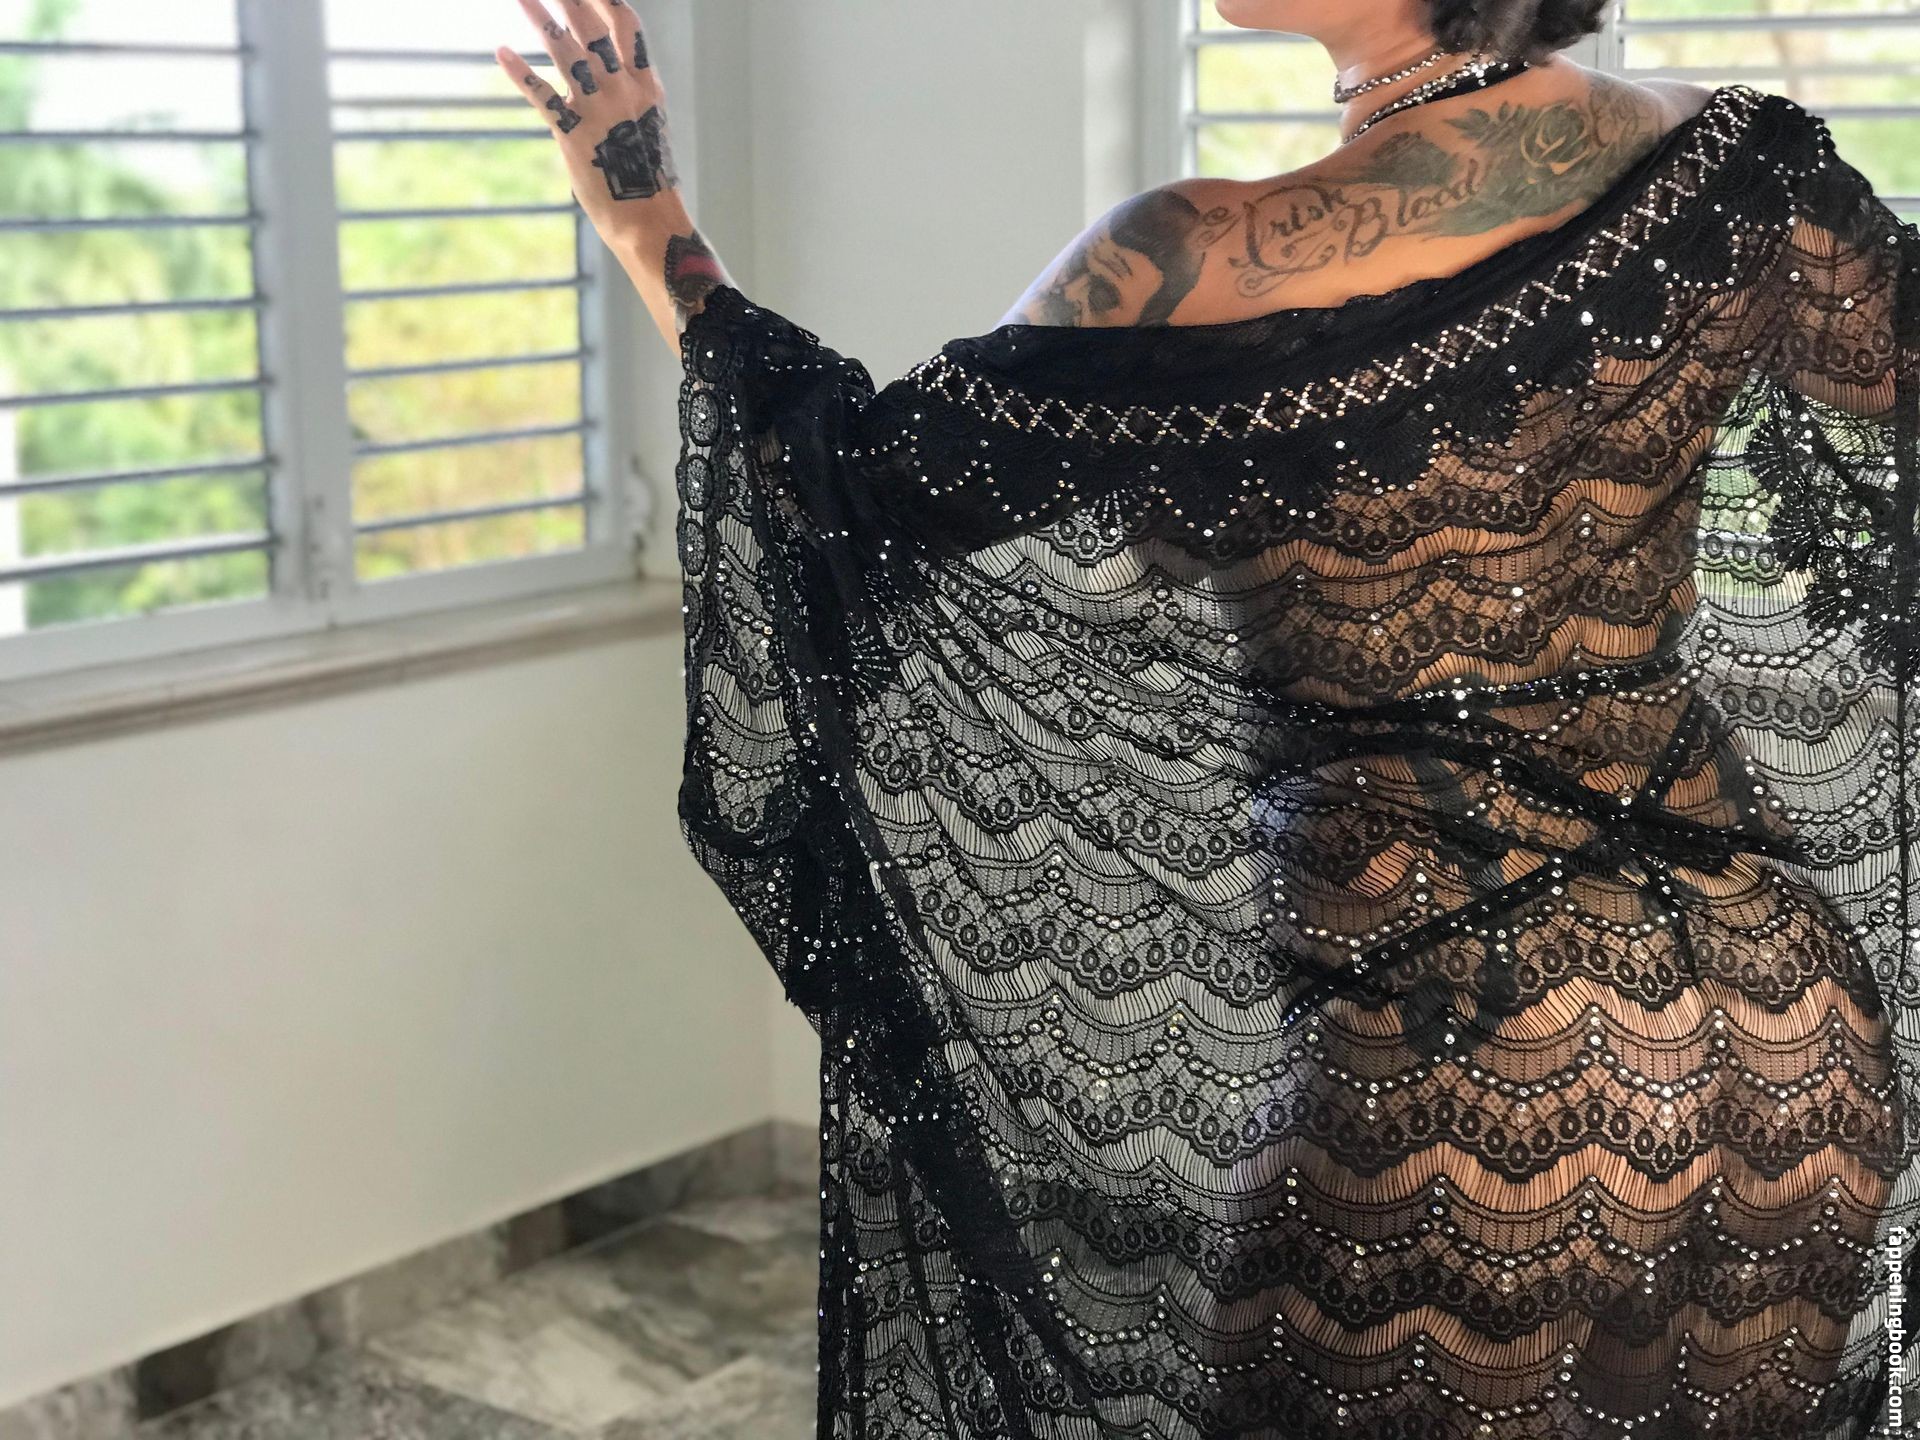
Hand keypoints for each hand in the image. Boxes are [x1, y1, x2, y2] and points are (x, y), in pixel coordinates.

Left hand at [497, 0, 730, 343]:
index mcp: (645, 86)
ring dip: (541, 18)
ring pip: (566, 52)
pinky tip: (500, 52)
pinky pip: (543, 96)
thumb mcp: (647, 126)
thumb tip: (613, 74)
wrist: (649, 219)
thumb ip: (630, 95)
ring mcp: (598, 109)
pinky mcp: (574, 133)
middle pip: (593, 29)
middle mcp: (623, 90)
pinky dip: (520, 73)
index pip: (627, 27)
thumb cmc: (647, 177)